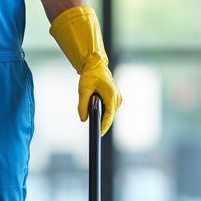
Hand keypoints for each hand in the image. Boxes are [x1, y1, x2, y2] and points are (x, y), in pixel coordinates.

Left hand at [49, 5, 121, 134]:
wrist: (95, 66)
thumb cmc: (89, 76)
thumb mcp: (83, 90)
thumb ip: (82, 105)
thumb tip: (83, 119)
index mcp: (111, 95)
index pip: (109, 116)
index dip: (103, 126)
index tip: (98, 134)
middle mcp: (117, 98)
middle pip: (109, 116)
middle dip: (101, 122)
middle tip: (94, 131)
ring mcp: (118, 99)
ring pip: (109, 114)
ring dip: (102, 117)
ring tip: (94, 120)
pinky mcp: (116, 99)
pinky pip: (109, 110)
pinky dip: (103, 112)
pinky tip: (97, 114)